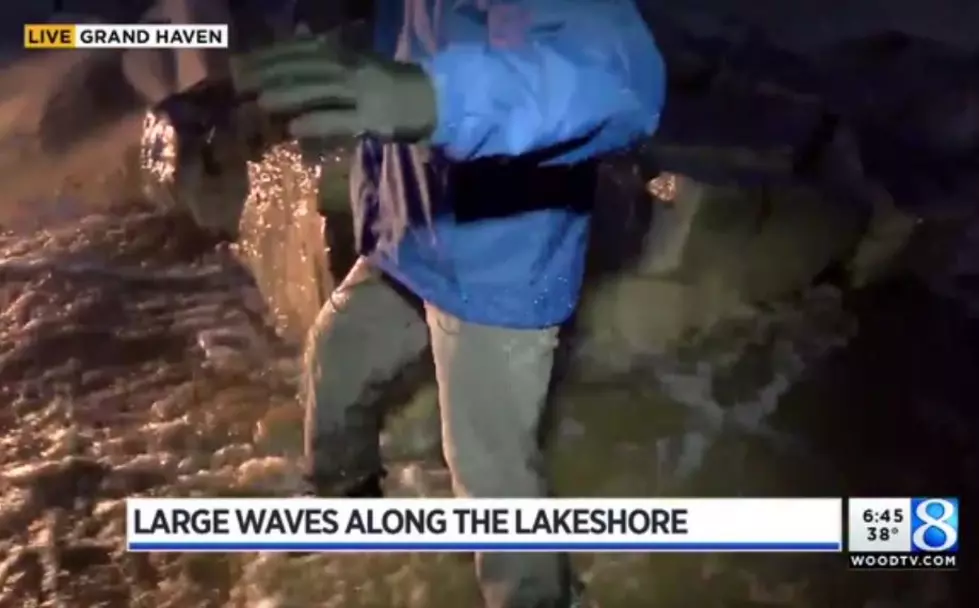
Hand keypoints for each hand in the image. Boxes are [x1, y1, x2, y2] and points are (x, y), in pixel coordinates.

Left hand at [236, 31, 437, 141]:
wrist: (431, 99)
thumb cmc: (389, 81)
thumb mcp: (358, 59)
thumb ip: (329, 51)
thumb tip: (302, 33)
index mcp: (344, 53)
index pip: (300, 50)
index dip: (268, 55)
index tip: (239, 62)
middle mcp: (350, 68)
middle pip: (304, 68)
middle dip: (269, 74)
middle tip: (238, 83)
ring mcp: (362, 94)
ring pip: (319, 90)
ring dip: (288, 95)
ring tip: (259, 102)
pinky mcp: (372, 119)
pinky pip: (341, 120)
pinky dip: (317, 122)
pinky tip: (294, 128)